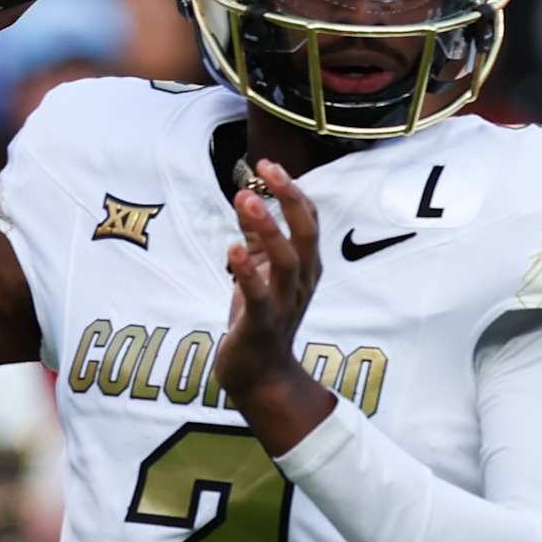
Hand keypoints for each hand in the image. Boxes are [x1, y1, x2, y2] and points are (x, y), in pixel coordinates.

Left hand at [212, 161, 331, 441]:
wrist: (260, 377)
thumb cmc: (260, 321)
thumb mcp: (258, 271)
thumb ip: (255, 237)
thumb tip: (246, 195)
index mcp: (304, 267)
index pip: (308, 221)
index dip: (292, 190)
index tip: (268, 165)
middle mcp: (301, 283)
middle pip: (305, 235)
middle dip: (289, 199)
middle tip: (267, 170)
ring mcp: (284, 305)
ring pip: (286, 262)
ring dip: (268, 229)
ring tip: (248, 199)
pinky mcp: (262, 326)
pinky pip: (259, 296)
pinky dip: (248, 271)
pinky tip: (233, 248)